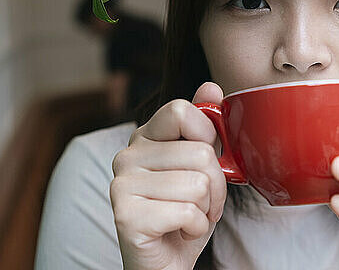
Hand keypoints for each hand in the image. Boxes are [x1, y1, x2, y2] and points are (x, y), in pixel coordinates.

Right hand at [110, 82, 226, 269]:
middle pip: (199, 152)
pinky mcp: (126, 215)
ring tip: (189, 216)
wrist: (166, 261)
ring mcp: (122, 184)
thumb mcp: (201, 166)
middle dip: (216, 185)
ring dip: (207, 208)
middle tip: (203, 202)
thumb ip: (204, 127)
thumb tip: (210, 87)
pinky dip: (196, 227)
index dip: (208, 137)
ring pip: (198, 183)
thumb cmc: (185, 212)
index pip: (182, 111)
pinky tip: (180, 231)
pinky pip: (188, 211)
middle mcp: (127, 155)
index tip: (207, 162)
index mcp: (145, 137)